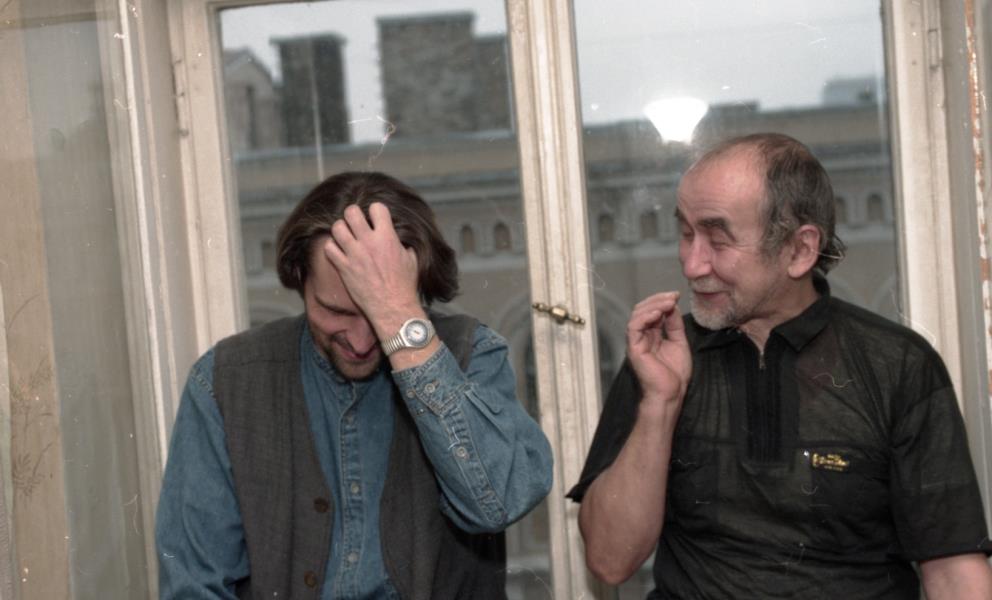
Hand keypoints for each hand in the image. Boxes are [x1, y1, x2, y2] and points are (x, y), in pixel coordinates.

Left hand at [323, 203, 422, 336]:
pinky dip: (332, 247)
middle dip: (353, 215)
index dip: (375, 210)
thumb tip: (397, 237)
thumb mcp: (411, 258)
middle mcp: (369, 242)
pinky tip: (339, 251)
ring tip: (346, 236)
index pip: (376, 207)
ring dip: (341, 229)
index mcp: (387, 237)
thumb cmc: (404, 285)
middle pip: (351, 212)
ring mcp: (354, 254)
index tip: (375, 218)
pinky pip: (329, 248)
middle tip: (355, 223)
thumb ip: (402, 243)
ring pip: (337, 228)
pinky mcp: (344, 268)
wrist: (392, 307)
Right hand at [626, 292, 691, 410]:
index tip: (676, 295)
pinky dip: (644, 317)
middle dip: (658, 300)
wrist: (670, 394)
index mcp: (651, 335)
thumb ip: (674, 325)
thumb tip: (672, 306)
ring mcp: (636, 342)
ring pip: (637, 315)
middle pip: (643, 310)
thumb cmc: (674, 374)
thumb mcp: (679, 342)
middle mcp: (641, 336)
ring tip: (668, 303)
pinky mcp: (633, 348)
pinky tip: (657, 313)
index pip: (652, 311)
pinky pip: (634, 327)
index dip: (662, 301)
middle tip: (673, 296)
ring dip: (653, 305)